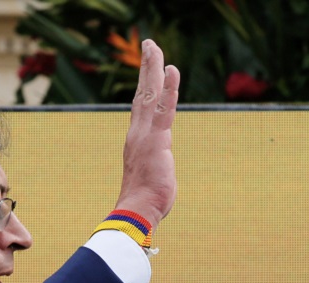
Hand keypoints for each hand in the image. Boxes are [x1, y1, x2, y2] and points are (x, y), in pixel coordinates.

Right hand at [114, 39, 179, 230]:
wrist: (137, 211)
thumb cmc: (146, 201)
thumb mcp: (152, 177)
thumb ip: (157, 165)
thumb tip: (161, 170)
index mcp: (137, 139)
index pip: (142, 106)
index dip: (146, 84)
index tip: (149, 67)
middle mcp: (137, 132)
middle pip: (143, 92)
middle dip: (146, 67)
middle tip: (149, 44)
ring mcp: (145, 134)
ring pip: (150, 94)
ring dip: (153, 68)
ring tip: (154, 47)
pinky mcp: (157, 140)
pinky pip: (164, 109)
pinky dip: (169, 89)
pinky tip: (171, 70)